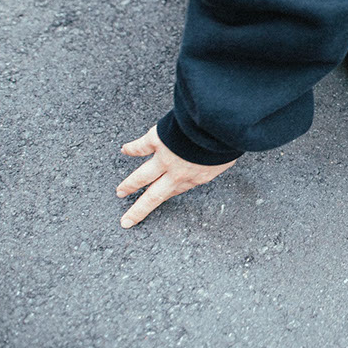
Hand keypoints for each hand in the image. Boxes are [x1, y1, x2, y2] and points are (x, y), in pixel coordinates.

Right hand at [116, 125, 236, 227]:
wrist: (218, 127)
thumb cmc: (227, 141)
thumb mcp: (226, 158)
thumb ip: (217, 162)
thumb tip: (219, 159)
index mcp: (197, 177)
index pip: (178, 190)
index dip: (168, 195)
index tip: (160, 200)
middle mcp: (178, 173)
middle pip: (154, 196)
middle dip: (139, 209)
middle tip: (127, 219)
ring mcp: (166, 159)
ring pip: (142, 177)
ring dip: (129, 185)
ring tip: (120, 192)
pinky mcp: (158, 142)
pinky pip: (141, 147)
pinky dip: (132, 148)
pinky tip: (124, 150)